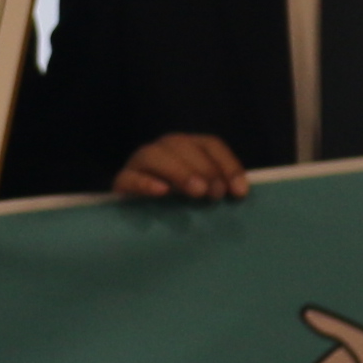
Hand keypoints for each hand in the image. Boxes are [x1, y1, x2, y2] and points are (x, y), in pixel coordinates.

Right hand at [114, 131, 250, 202]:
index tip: (239, 192)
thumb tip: (241, 193)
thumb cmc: (179, 206)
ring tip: (196, 192)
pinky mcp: (122, 182)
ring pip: (154, 155)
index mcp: (187, 147)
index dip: (227, 165)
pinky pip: (129, 177)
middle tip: (216, 194)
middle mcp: (163, 149)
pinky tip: (161, 192)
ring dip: (179, 171)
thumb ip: (218, 188)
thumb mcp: (203, 194)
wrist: (138, 218)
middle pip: (182, 145)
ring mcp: (139, 163)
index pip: (210, 144)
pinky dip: (145, 182)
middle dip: (204, 168)